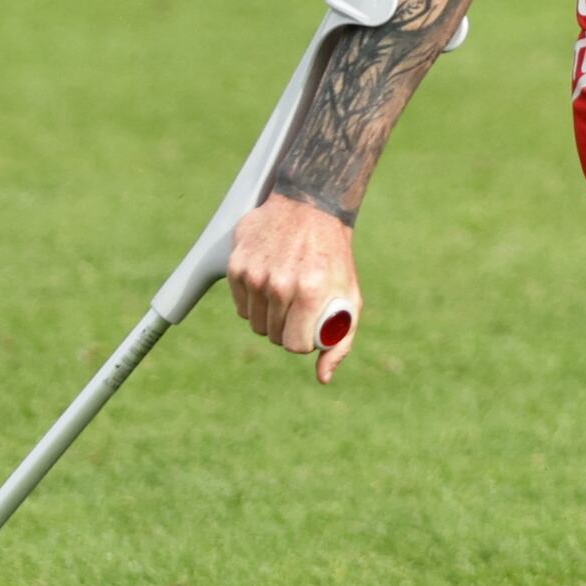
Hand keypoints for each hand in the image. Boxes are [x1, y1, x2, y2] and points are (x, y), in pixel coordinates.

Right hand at [225, 193, 362, 382]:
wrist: (309, 207)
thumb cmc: (332, 256)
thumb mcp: (349, 297)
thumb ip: (340, 340)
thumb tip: (323, 377)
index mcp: (311, 293)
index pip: (294, 345)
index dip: (302, 341)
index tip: (306, 329)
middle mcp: (280, 284)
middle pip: (272, 335)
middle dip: (285, 328)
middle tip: (296, 309)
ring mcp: (255, 274)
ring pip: (253, 323)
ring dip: (267, 317)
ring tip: (283, 295)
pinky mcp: (236, 265)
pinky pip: (240, 305)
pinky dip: (252, 301)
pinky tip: (267, 283)